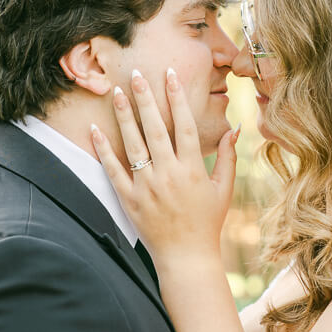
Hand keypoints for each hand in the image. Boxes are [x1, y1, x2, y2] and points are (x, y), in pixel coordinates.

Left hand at [91, 69, 238, 266]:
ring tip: (117, 93)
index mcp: (193, 169)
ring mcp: (147, 186)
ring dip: (125, 116)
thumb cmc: (207, 222)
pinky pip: (113, 169)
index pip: (185, 125)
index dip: (177, 98)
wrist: (186, 257)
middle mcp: (169, 174)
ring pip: (133, 144)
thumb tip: (236, 128)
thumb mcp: (224, 189)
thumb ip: (228, 157)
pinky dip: (103, 149)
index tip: (170, 75)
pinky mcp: (129, 199)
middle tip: (137, 74)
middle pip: (156, 128)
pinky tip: (95, 129)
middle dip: (146, 99)